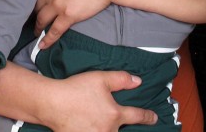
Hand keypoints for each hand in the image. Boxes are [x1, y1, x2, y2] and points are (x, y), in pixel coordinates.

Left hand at [35, 0, 114, 48]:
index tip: (38, 0)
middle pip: (37, 4)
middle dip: (34, 12)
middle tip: (32, 18)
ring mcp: (58, 5)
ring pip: (41, 18)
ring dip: (37, 26)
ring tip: (36, 31)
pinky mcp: (68, 16)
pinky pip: (54, 31)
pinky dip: (47, 39)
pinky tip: (42, 45)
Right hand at [39, 71, 157, 130]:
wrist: (51, 103)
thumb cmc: (76, 89)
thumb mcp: (101, 78)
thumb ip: (122, 79)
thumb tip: (138, 81)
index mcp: (115, 114)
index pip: (138, 116)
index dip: (149, 117)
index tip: (154, 118)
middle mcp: (108, 130)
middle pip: (122, 130)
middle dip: (123, 126)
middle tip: (117, 118)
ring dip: (110, 130)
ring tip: (102, 123)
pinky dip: (95, 131)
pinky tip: (90, 127)